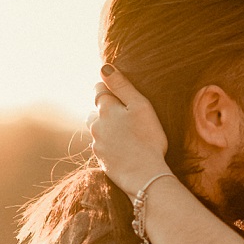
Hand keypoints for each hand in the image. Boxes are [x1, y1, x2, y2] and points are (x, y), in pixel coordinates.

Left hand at [89, 65, 173, 198]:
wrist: (144, 175)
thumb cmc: (147, 139)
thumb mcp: (140, 106)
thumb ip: (121, 86)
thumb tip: (104, 68)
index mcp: (105, 108)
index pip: (98, 89)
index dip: (109, 88)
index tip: (122, 95)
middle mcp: (96, 124)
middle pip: (96, 109)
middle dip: (106, 109)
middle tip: (127, 116)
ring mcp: (97, 143)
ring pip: (97, 128)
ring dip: (107, 127)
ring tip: (125, 134)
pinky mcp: (100, 159)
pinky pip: (102, 145)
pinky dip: (110, 144)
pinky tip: (124, 149)